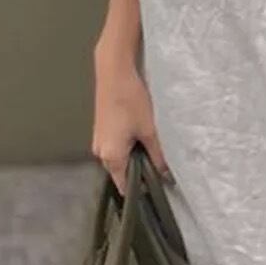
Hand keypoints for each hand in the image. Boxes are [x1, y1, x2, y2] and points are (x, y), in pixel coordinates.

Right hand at [92, 42, 173, 195]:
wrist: (114, 73)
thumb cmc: (131, 101)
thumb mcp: (150, 130)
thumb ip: (158, 155)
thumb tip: (167, 174)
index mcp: (111, 157)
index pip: (124, 187)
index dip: (141, 191)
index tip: (157, 191)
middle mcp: (100, 153)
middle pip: (121, 173)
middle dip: (139, 171)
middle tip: (161, 165)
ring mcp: (98, 141)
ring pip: (118, 158)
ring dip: (134, 156)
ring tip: (153, 147)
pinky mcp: (101, 130)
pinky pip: (115, 147)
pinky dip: (128, 146)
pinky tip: (141, 134)